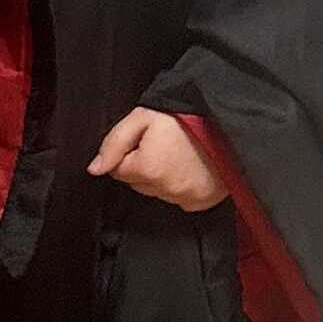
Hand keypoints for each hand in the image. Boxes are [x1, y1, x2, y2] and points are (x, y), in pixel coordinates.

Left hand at [91, 107, 225, 210]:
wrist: (228, 125)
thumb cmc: (187, 118)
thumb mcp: (143, 118)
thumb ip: (114, 143)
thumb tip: (95, 169)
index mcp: (147, 169)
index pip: (118, 169)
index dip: (129, 153)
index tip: (146, 141)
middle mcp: (164, 190)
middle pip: (137, 183)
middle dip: (144, 166)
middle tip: (164, 146)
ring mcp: (184, 199)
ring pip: (157, 192)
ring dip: (163, 177)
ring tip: (180, 155)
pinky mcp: (201, 203)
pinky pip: (179, 199)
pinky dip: (181, 186)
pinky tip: (191, 168)